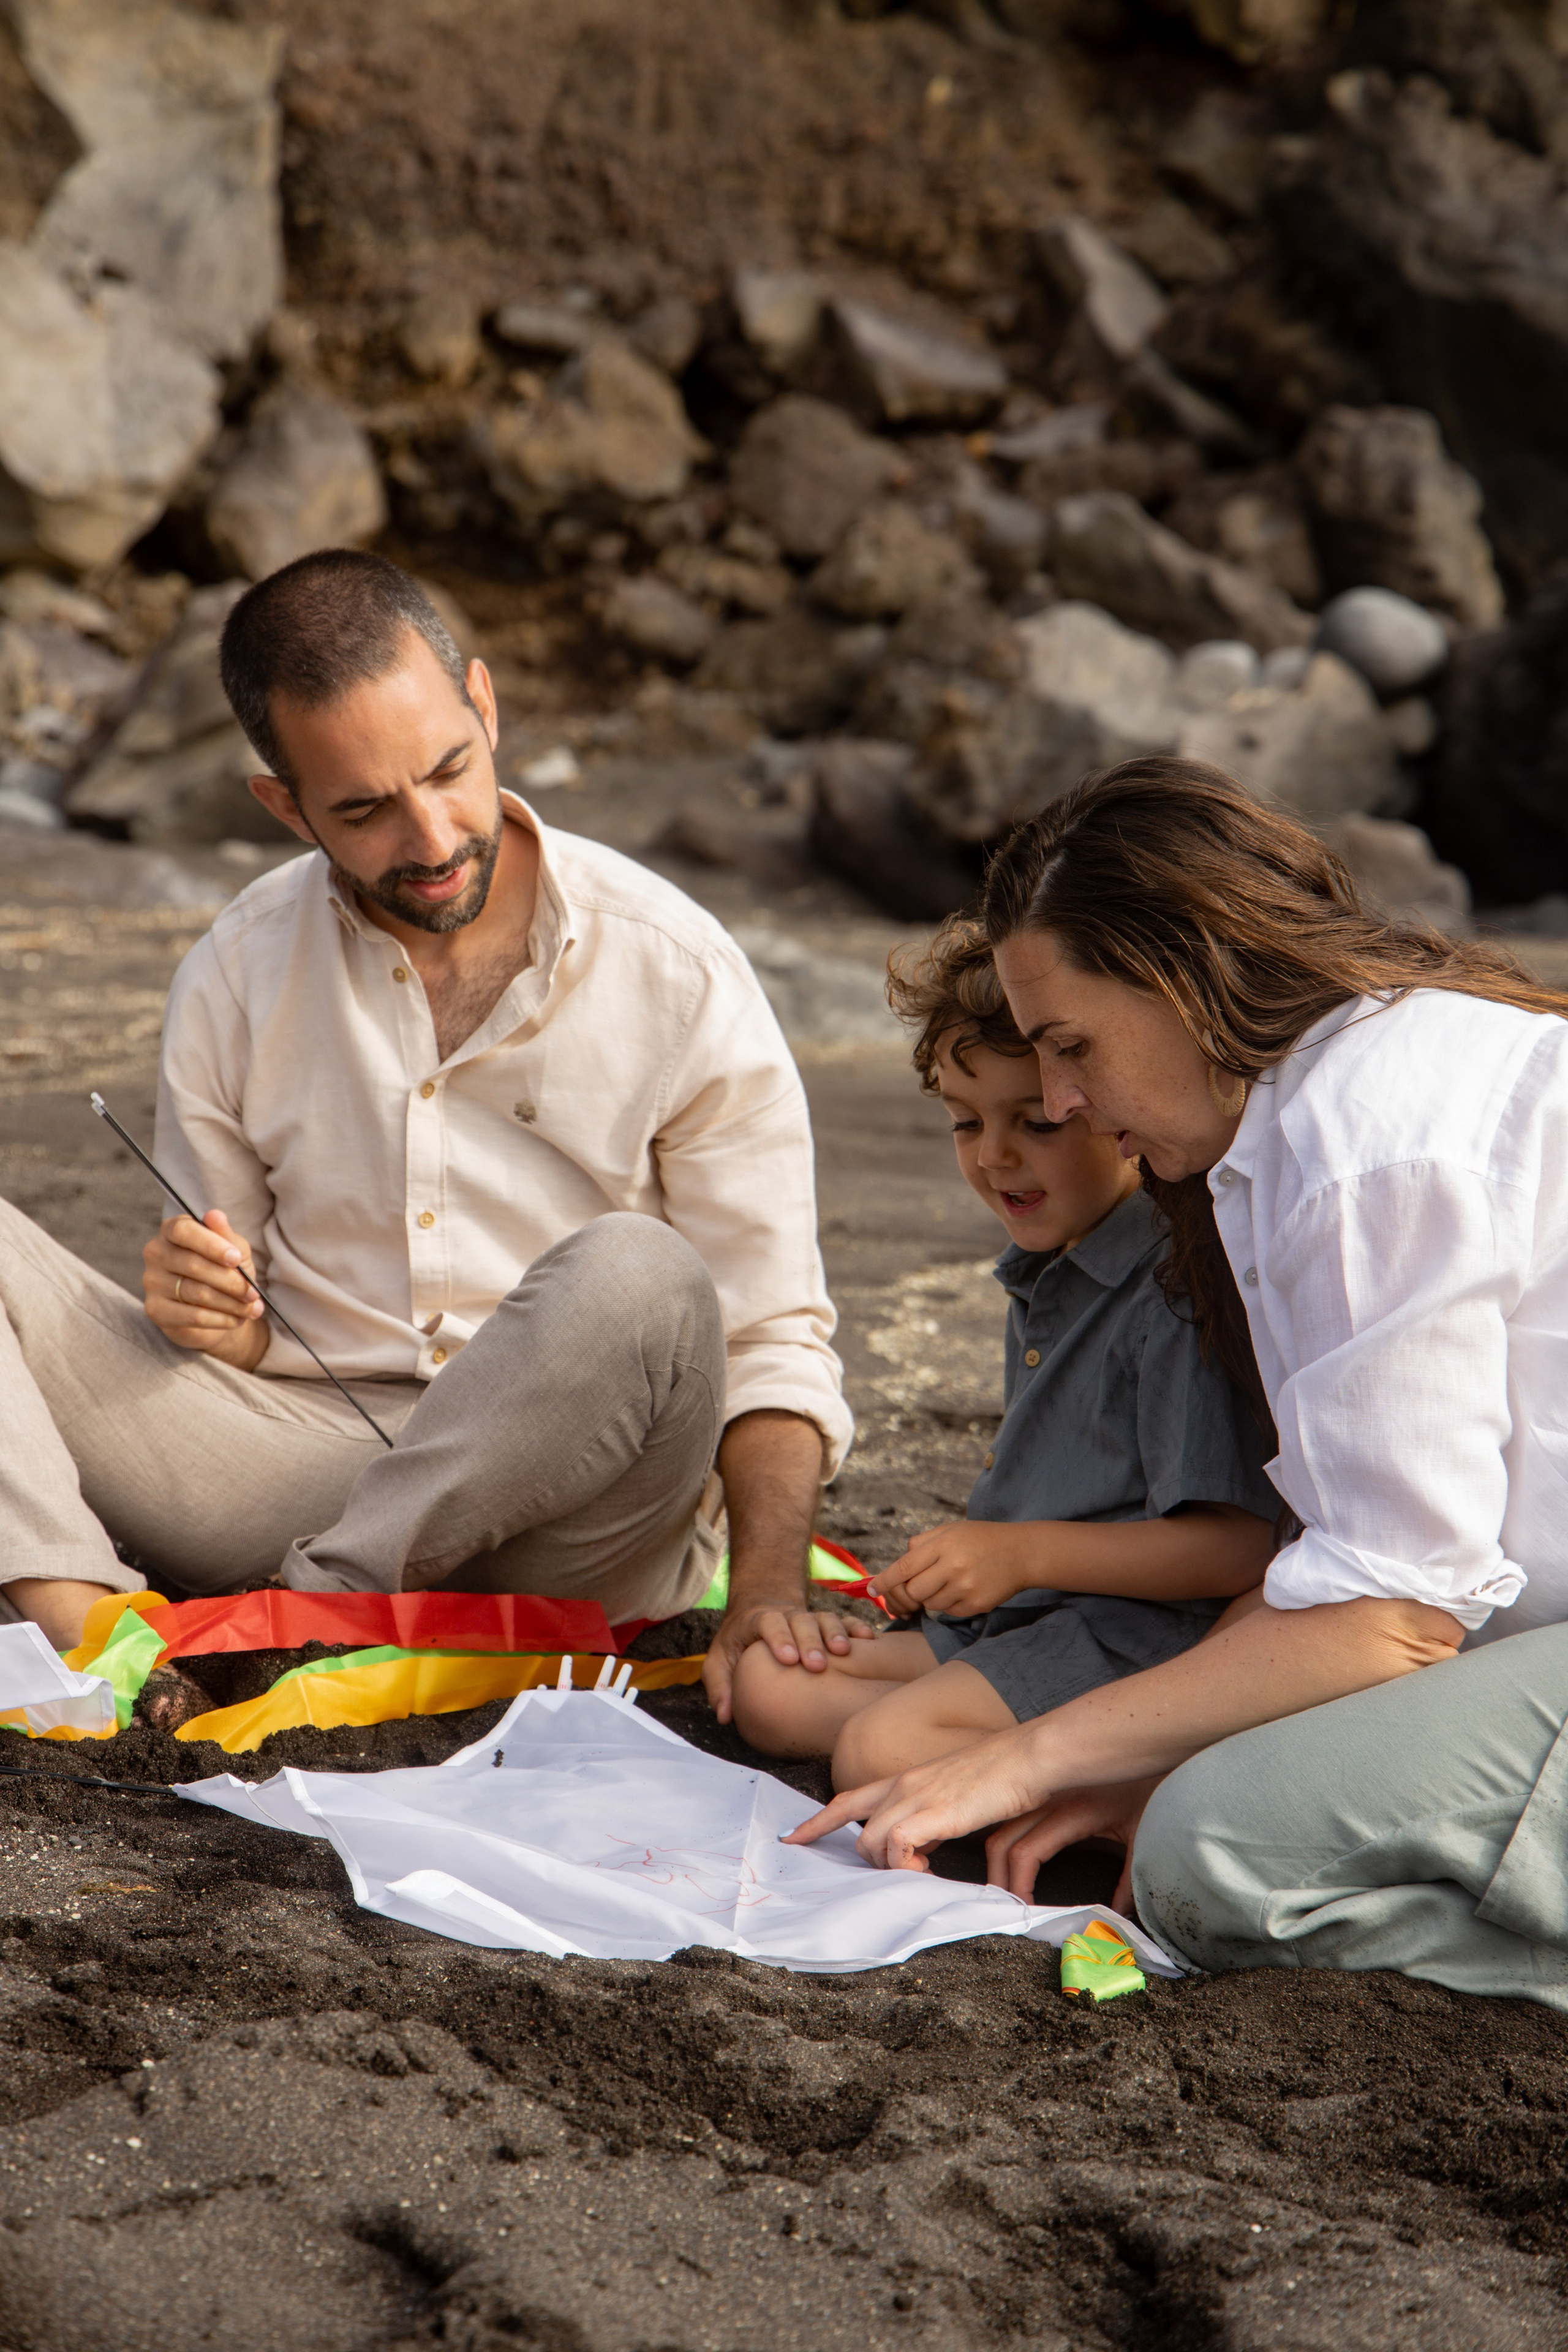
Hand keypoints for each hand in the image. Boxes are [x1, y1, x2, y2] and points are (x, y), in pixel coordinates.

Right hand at [142, 1210, 269, 1369]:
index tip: (236, 1259)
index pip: (184, 1231)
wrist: (214, 1309)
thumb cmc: (223, 1271)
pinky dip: (221, 1319)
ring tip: (252, 1308)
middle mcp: (156, 1253)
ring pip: (197, 1292)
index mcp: (172, 1230)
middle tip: (253, 1293)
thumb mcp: (233, 1250)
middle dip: (231, 1281)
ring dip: (231, 1303)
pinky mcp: (155, 1310)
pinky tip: (237, 1320)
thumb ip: (225, 1236)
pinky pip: (193, 1315)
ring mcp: (152, 1282)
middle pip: (194, 1265)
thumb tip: (215, 1215)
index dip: (211, 1245)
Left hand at [701, 1596, 876, 1723]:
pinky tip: (868, 1639)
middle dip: (809, 1640)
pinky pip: (844, 1619)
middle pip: (800, 1621)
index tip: (787, 1658)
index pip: (768, 1622)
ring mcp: (809, 1618)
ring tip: (844, 1652)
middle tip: (816, 1665)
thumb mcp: (719, 1661)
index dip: (778, 1637)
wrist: (759, 1611)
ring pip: (824, 1618)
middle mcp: (787, 1616)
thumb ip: (720, 1685)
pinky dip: (856, 1626)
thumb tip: (725, 1716)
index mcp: (758, 1621)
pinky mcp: (825, 1623)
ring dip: (835, 1632)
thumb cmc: (738, 1643)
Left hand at [782, 1721, 1051, 1869]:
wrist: (1031, 1757)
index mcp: (908, 1778)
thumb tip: (924, 1844)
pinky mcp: (933, 1811)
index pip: (850, 1799)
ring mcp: (915, 1796)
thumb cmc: (1004, 1775)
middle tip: (896, 1878)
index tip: (794, 1837)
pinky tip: (927, 1872)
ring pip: (872, 1842)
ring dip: (890, 1867)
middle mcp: (904, 1784)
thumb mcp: (957, 1796)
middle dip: (867, 1861)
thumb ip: (934, 1817)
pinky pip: (896, 1847)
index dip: (819, 1821)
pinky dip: (905, 1866)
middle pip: (858, 1829)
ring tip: (923, 1874)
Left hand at [870, 1519, 1045, 1619]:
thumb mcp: (950, 1530)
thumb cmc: (980, 1539)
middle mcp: (953, 1566)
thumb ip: (921, 1544)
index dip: (884, 1582)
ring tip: (946, 1582)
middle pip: (913, 1591)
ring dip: (930, 1598)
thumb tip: (896, 1567)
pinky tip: (962, 1589)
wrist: (1021, 1552)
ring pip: (929, 1604)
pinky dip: (948, 1604)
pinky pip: (948, 1612)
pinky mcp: (976, 1604)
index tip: (872, 1590)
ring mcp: (966, 1587)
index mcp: (943, 1544)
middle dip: (907, 1593)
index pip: (904, 1568)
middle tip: (912, 1590)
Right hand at [983, 1775, 1164, 1910]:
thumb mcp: (1144, 1837)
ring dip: (996, 1858)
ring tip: (1005, 1889)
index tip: (1026, 1912)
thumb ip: (1129, 1882)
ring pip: (1001, 1824)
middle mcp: (1052, 1797)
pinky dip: (1004, 1837)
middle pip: (1001, 1839)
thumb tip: (1117, 1918)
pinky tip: (1009, 1857)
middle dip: (998, 1878)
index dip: (1019, 1887)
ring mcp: (1046, 1789)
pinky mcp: (1047, 1785)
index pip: (1027, 1853)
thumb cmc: (1155, 1788)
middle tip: (1008, 1909)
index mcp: (1075, 1810)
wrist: (1158, 1742)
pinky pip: (1013, 1814)